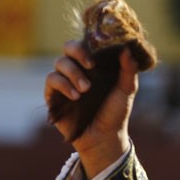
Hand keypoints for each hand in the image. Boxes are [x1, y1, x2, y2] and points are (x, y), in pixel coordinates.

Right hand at [44, 40, 139, 176]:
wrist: (104, 137)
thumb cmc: (116, 112)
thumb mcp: (126, 90)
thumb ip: (128, 69)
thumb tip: (126, 48)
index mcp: (95, 64)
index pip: (87, 43)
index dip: (90, 43)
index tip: (100, 54)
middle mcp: (78, 68)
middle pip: (69, 47)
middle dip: (78, 52)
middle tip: (91, 65)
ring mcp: (64, 80)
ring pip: (60, 63)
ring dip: (73, 73)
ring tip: (86, 90)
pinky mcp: (53, 94)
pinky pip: (51, 80)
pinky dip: (63, 85)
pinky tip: (75, 96)